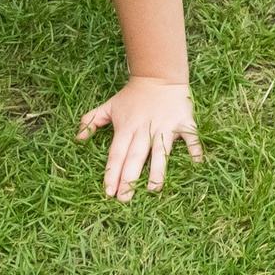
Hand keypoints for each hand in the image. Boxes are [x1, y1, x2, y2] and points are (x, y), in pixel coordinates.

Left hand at [78, 76, 201, 197]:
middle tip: (124, 198)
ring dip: (158, 169)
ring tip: (153, 189)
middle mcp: (145, 128)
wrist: (158, 75)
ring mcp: (165, 125)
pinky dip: (194, 148)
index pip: (117, 153)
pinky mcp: (183, 121)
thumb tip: (78, 138)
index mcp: (126, 127)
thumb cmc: (132, 96)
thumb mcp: (109, 106)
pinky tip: (196, 164)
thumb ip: (92, 121)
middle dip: (129, 177)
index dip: (112, 172)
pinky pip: (190, 136)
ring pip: (161, 150)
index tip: (108, 192)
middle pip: (136, 155)